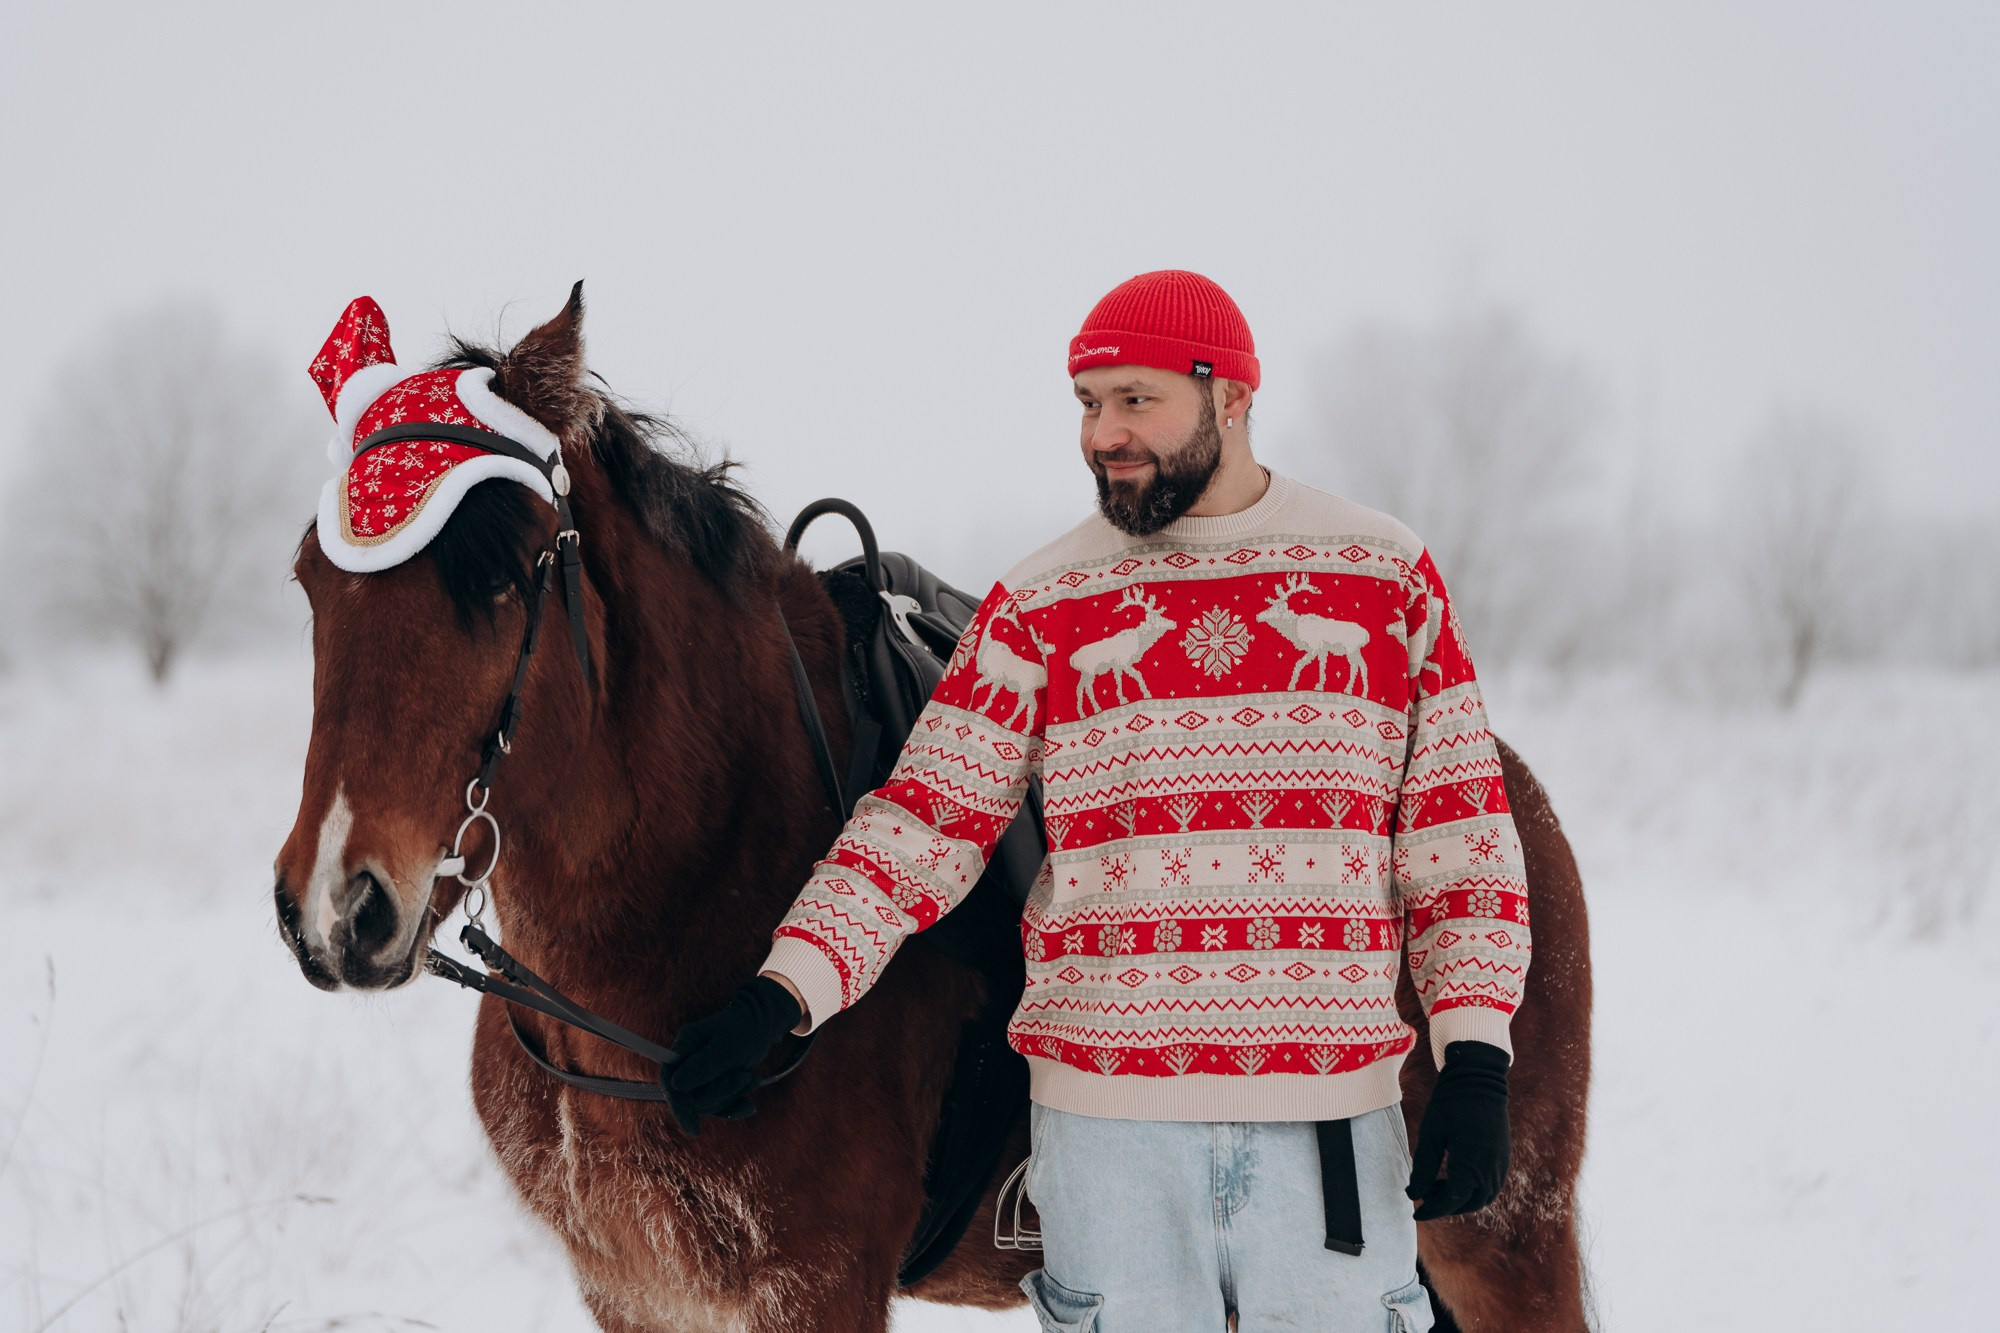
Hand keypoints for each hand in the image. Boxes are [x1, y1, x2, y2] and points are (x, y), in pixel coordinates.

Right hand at [663, 976, 802, 1135]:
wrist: (763, 1025)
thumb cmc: (746, 1029)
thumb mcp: (728, 1047)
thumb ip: (704, 1065)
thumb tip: (676, 1085)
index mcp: (685, 1045)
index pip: (669, 1080)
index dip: (678, 1105)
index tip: (694, 1128)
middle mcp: (687, 1062)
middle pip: (692, 1097)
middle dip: (720, 1092)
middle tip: (743, 1076)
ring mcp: (700, 1075)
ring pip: (708, 1103)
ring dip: (732, 1094)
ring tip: (751, 1077)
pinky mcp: (713, 1084)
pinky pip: (719, 1106)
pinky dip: (735, 1105)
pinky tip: (749, 1106)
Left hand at [1405, 1039, 1510, 1219]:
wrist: (1479, 1078)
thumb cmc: (1450, 1103)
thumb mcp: (1430, 1134)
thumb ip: (1422, 1167)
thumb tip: (1413, 1194)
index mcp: (1472, 1164)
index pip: (1451, 1200)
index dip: (1432, 1210)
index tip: (1416, 1213)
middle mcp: (1491, 1169)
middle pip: (1469, 1203)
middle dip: (1446, 1206)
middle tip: (1424, 1199)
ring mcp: (1501, 1163)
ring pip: (1483, 1196)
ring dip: (1460, 1198)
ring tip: (1435, 1186)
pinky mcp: (1504, 1156)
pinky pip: (1491, 1184)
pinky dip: (1472, 1188)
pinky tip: (1453, 1176)